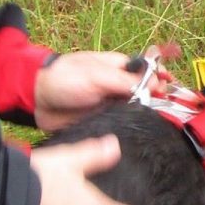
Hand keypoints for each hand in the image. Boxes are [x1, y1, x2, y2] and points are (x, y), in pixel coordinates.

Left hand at [33, 50, 170, 130]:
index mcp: (117, 68)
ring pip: (135, 111)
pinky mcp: (101, 121)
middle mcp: (116, 86)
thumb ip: (124, 80)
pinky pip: (120, 125)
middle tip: (168, 108)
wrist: (36, 99)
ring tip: (159, 124)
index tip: (168, 87)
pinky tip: (139, 136)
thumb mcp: (96, 76)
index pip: (146, 71)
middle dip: (157, 99)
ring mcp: (109, 104)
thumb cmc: (64, 78)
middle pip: (145, 92)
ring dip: (144, 116)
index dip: (159, 78)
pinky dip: (129, 129)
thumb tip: (153, 83)